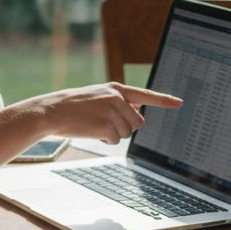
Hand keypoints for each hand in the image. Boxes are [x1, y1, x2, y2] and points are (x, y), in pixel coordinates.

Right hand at [27, 82, 181, 143]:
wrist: (51, 111)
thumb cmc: (73, 106)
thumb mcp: (98, 96)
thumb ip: (119, 102)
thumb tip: (138, 114)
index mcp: (116, 89)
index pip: (146, 95)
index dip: (164, 100)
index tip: (179, 103)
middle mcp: (117, 98)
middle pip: (138, 123)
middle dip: (125, 128)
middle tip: (104, 123)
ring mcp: (112, 111)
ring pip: (127, 133)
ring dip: (113, 135)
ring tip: (94, 125)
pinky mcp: (106, 126)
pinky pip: (115, 141)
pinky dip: (105, 141)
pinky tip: (91, 132)